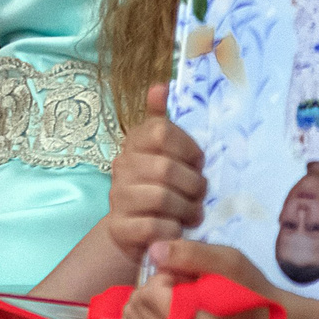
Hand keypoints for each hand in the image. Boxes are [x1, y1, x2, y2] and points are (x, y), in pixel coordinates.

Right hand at [105, 86, 204, 263]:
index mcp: (135, 143)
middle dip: (192, 185)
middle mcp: (121, 166)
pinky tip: (176, 230)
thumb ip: (163, 121)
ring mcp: (117, 196)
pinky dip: (172, 230)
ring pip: (160, 197)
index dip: (188, 148)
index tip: (197, 163)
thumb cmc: (158, 187)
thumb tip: (161, 86)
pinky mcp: (119, 227)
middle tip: (200, 195)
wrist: (133, 232)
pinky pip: (153, 226)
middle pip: (165, 168)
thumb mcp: (165, 154)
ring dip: (186, 210)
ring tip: (193, 214)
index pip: (161, 131)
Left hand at [116, 239, 276, 318]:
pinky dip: (138, 318)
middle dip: (153, 289)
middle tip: (180, 287)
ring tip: (171, 299)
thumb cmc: (247, 290)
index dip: (164, 277)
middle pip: (139, 306)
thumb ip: (190, 253)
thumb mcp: (227, 261)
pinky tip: (157, 310)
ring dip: (145, 303)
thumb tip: (152, 250)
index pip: (155, 295)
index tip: (185, 276)